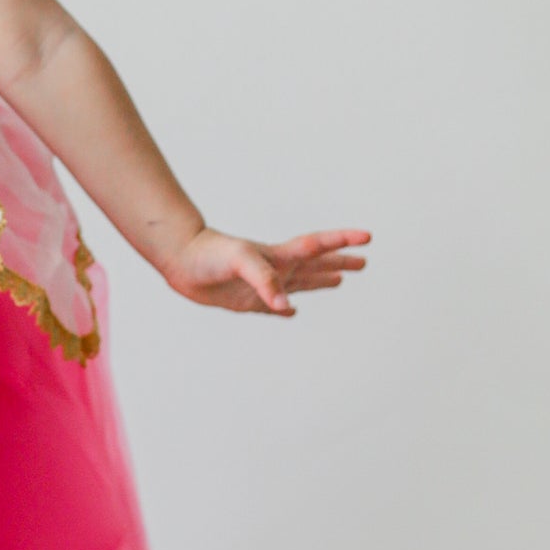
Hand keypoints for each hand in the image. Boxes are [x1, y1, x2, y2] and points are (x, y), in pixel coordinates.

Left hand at [161, 224, 371, 316]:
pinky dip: (285, 309)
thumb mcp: (240, 261)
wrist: (180, 260)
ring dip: (321, 281)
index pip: (318, 245)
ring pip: (300, 283)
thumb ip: (265, 280)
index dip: (343, 241)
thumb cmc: (209, 254)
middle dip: (340, 263)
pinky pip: (272, 306)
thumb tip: (287, 307)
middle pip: (316, 264)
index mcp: (278, 255)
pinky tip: (291, 312)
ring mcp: (262, 284)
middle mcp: (275, 268)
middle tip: (364, 263)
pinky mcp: (246, 300)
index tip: (368, 237)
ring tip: (340, 281)